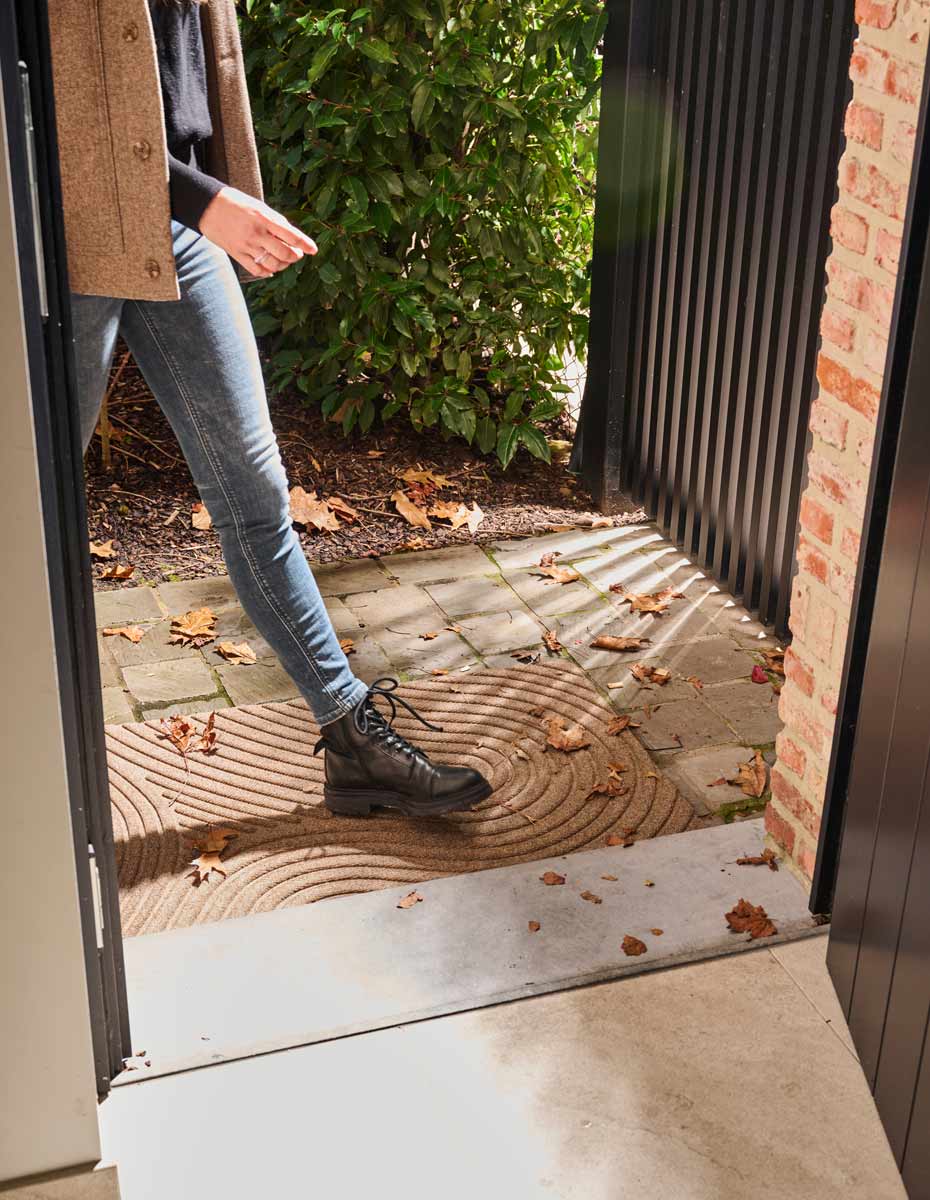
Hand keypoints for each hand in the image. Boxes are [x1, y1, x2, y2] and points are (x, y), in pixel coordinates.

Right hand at [199, 186, 316, 276]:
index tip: (313, 250)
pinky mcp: (237, 254)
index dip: (305, 244)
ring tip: (283, 261)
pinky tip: (270, 269)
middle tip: (296, 254)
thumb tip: (293, 237)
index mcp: (264, 218)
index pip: (291, 235)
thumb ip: (275, 222)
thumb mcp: (259, 206)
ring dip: (282, 266)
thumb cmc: (236, 203)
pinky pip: (257, 270)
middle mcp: (257, 233)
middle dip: (295, 256)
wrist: (208, 206)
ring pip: (273, 265)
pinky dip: (267, 272)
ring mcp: (247, 246)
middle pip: (285, 254)